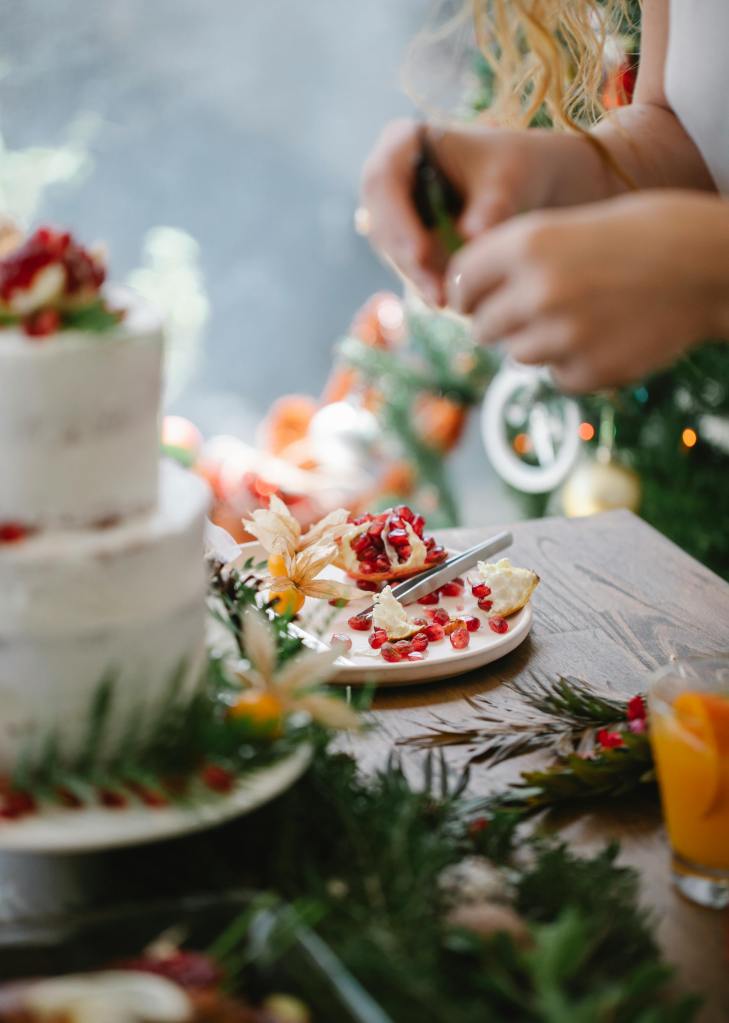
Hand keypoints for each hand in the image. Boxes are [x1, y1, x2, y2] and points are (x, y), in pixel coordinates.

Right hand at [360, 119, 569, 304]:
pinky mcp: (401, 234)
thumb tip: (471, 236)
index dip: (396, 220)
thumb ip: (489, 206)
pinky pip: (403, 261)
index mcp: (403, 140)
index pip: (382, 181)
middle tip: (436, 292)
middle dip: (407, 258)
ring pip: (390, 248)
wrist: (523, 182)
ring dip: (415, 276)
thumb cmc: (515, 168)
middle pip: (380, 220)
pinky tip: (445, 300)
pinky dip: (423, 280)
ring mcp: (390, 207)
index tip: (422, 256)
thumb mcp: (507, 180)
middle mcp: (387, 174)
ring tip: (446, 301)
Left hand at [446, 191, 728, 392]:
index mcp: (526, 244)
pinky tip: (603, 338)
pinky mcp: (589, 371)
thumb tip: (465, 304)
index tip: (474, 300)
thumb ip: (513, 261)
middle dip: (498, 323)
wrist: (706, 264)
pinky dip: (572, 365)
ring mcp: (563, 336)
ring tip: (578, 318)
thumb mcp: (566, 228)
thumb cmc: (636, 238)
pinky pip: (556, 378)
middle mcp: (537, 291)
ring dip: (537, 344)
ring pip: (516, 356)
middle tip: (531, 312)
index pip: (460, 281)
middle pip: (481, 327)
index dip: (466, 292)